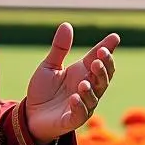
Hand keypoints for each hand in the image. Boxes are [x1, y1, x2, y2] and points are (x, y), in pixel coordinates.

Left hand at [25, 23, 118, 144]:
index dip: (108, 49)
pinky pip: (81, 114)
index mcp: (83, 72)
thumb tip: (67, 25)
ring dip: (91, 89)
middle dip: (104, 68)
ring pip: (94, 96)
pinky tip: (75, 98)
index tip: (114, 38)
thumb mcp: (49, 66)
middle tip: (99, 59)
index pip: (99, 59)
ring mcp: (82, 104)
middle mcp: (87, 87)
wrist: (30, 116)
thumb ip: (59, 48)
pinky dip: (80, 106)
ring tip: (83, 83)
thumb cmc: (43, 91)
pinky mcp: (72, 120)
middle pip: (103, 77)